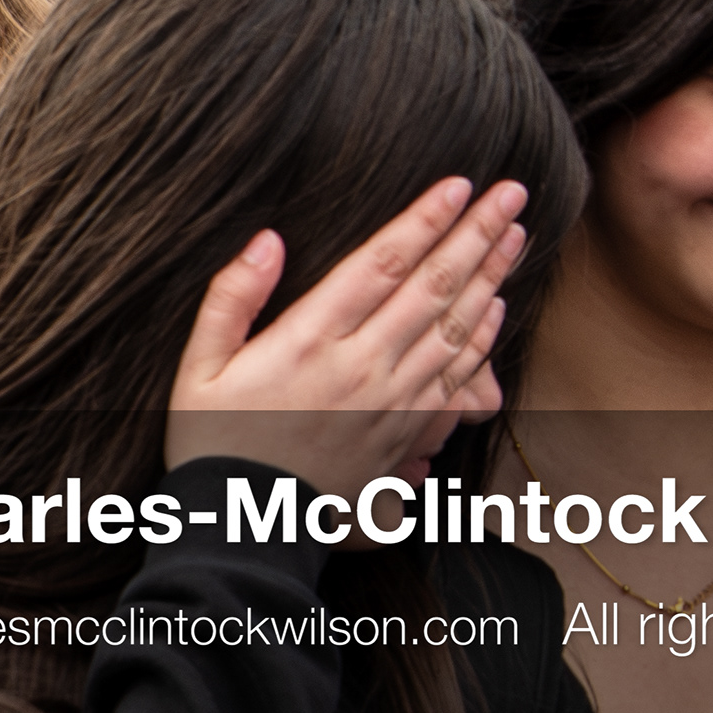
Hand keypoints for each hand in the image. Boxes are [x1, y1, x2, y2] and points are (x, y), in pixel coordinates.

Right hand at [163, 176, 525, 500]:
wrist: (242, 528)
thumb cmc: (212, 442)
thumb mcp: (197, 367)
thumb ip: (231, 298)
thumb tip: (267, 240)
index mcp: (309, 341)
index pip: (381, 264)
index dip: (424, 219)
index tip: (459, 184)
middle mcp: (361, 366)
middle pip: (433, 287)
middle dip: (476, 233)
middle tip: (512, 192)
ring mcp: (390, 402)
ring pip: (456, 327)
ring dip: (491, 276)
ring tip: (515, 234)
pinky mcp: (405, 434)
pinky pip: (456, 376)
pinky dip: (482, 337)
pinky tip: (495, 306)